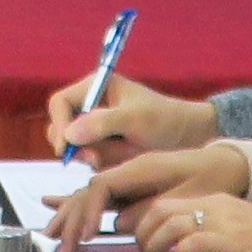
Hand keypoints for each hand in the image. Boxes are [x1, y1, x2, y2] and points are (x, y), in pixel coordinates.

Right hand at [45, 73, 217, 168]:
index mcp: (94, 88)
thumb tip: (69, 135)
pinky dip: (105, 164)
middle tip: (94, 159)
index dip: (58, 124)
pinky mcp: (106, 147)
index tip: (67, 147)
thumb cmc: (165, 119)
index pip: (60, 103)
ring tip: (123, 156)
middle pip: (62, 127)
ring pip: (78, 147)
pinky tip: (126, 160)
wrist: (193, 139)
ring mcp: (97, 128)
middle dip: (77, 145)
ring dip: (96, 156)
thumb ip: (101, 123)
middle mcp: (91, 106)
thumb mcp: (135, 119)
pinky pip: (92, 159)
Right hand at [47, 139, 246, 247]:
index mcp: (140, 167)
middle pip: (89, 192)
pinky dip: (81, 206)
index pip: (101, 187)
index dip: (89, 211)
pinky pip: (101, 196)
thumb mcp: (189, 194)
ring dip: (71, 215)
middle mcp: (128, 170)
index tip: (87, 235)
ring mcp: (129, 177)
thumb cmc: (213, 175)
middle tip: (63, 249)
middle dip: (72, 219)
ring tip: (53, 236)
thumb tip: (121, 223)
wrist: (230, 162)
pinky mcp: (133, 186)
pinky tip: (60, 208)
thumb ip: (151, 207)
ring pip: (91, 194)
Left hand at [126, 186, 251, 251]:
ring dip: (152, 245)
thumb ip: (215, 235)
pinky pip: (190, 243)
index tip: (143, 241)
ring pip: (170, 224)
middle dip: (143, 232)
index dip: (149, 222)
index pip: (170, 204)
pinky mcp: (231, 241)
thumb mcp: (242, 235)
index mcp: (219, 203)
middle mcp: (218, 207)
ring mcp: (224, 222)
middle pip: (162, 210)